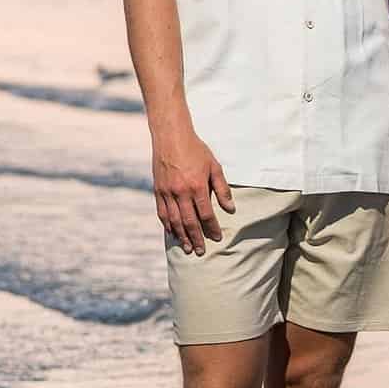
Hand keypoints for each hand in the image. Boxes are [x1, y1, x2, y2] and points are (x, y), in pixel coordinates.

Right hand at [153, 128, 234, 255]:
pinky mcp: (158, 190)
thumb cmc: (195, 150)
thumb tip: (230, 209)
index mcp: (197, 186)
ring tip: (187, 248)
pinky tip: (173, 233)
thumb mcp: (214, 166)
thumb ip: (222, 189)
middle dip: (196, 238)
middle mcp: (181, 192)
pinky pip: (162, 212)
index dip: (212, 228)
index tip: (216, 238)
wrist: (170, 136)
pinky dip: (168, 225)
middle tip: (201, 252)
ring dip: (181, 236)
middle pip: (189, 222)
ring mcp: (167, 192)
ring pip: (174, 220)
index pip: (206, 214)